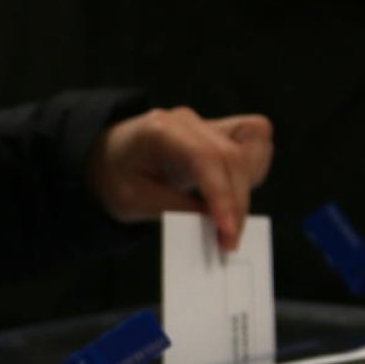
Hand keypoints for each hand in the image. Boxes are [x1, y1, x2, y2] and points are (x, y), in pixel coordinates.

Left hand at [89, 107, 272, 250]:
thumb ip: (175, 209)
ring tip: (229, 220)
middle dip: (236, 203)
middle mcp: (187, 120)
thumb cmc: (117, 178)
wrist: (109, 158)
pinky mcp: (221, 130)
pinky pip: (254, 140)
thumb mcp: (134, 202)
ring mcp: (206, 122)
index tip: (227, 231)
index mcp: (159, 130)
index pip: (204, 157)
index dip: (221, 195)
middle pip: (231, 156)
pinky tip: (235, 194)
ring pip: (251, 143)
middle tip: (228, 243)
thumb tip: (215, 223)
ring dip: (248, 185)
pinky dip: (253, 168)